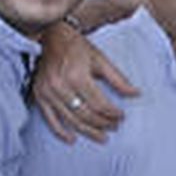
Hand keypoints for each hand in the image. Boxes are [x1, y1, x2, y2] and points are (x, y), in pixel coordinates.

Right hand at [32, 23, 135, 143]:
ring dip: (88, 131)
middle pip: (85, 114)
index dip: (112, 113)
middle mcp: (60, 86)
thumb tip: (136, 94)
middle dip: (103, 124)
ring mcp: (48, 92)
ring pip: (71, 120)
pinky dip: (61, 132)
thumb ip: (118, 79)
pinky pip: (50, 119)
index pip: (99, 103)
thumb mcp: (100, 59)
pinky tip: (72, 139)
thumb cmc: (77, 47)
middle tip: (114, 128)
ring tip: (102, 137)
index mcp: (77, 76)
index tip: (121, 117)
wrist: (49, 36)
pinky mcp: (39, 96)